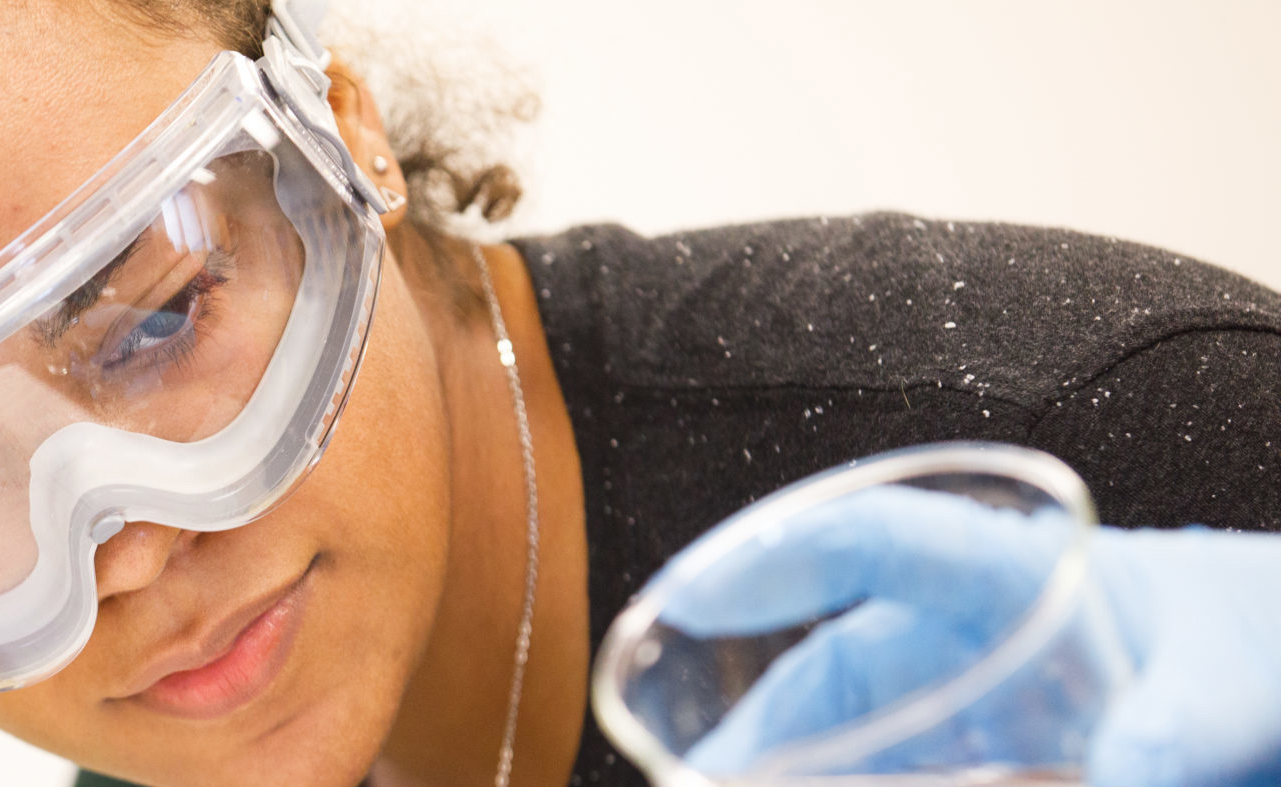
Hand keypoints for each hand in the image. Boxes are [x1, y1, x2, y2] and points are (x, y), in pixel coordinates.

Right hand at [654, 485, 1280, 785]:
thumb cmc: (1264, 640)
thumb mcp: (1245, 672)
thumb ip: (1192, 720)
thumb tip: (1132, 770)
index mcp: (1011, 574)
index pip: (877, 544)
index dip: (777, 561)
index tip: (691, 601)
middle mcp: (964, 644)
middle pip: (826, 680)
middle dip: (753, 735)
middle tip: (700, 780)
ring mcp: (968, 717)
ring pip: (850, 745)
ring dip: (798, 770)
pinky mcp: (990, 765)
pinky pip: (897, 770)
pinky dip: (853, 783)